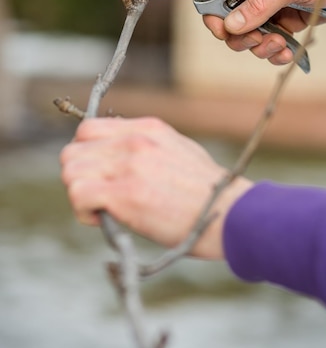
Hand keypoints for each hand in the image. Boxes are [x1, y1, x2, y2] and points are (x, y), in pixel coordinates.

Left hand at [60, 117, 251, 259]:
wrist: (231, 213)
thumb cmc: (209, 192)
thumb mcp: (179, 151)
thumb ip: (148, 148)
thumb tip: (121, 156)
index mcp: (148, 128)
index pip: (88, 129)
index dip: (85, 155)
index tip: (99, 175)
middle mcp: (135, 140)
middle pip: (72, 151)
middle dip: (78, 177)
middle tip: (98, 197)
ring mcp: (130, 164)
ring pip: (70, 171)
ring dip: (79, 194)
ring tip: (101, 210)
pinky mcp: (127, 193)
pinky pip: (78, 194)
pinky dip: (83, 211)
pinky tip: (103, 219)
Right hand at [204, 0, 325, 65]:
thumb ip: (260, 4)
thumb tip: (232, 24)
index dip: (214, 12)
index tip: (223, 30)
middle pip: (230, 20)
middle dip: (242, 36)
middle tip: (259, 39)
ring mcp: (270, 6)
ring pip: (248, 36)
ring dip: (261, 46)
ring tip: (280, 44)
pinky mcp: (284, 21)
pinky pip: (268, 43)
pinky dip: (275, 51)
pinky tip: (287, 51)